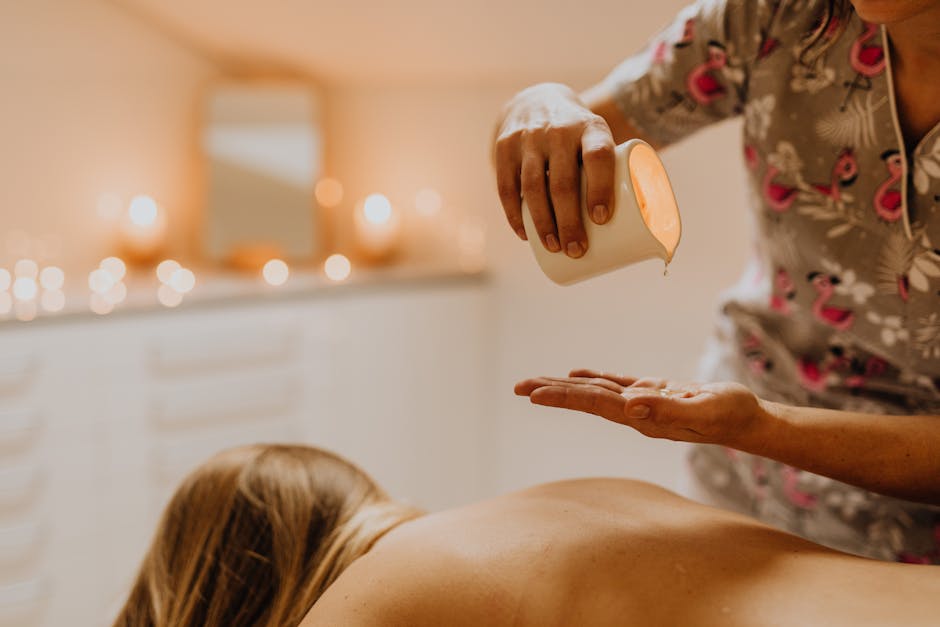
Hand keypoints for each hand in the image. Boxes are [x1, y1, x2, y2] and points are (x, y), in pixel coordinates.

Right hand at [493, 83, 615, 257]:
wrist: (537, 100)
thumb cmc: (578, 137)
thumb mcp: (596, 138)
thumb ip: (611, 172)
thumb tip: (631, 227)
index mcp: (590, 127)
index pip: (597, 156)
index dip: (600, 188)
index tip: (602, 220)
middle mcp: (558, 130)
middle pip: (562, 182)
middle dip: (569, 222)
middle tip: (577, 250)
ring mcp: (528, 139)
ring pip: (533, 187)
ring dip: (543, 223)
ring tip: (554, 247)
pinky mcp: (505, 148)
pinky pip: (506, 186)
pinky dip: (514, 214)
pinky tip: (524, 234)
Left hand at [515, 369, 765, 446]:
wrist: (747, 421)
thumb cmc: (729, 415)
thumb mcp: (703, 410)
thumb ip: (668, 408)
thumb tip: (630, 406)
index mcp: (642, 416)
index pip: (594, 404)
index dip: (563, 398)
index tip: (533, 395)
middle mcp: (636, 412)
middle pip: (586, 399)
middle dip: (552, 392)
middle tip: (518, 387)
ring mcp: (642, 403)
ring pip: (596, 391)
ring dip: (565, 386)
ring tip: (535, 383)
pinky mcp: (652, 393)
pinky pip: (615, 385)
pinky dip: (593, 378)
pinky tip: (577, 375)